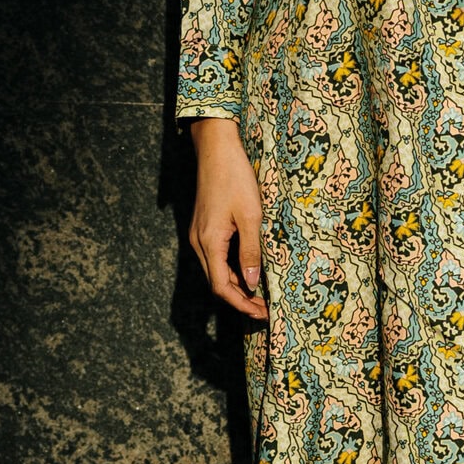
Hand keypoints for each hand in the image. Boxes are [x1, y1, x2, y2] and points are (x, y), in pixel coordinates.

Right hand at [187, 117, 268, 319]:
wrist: (216, 149)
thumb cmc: (235, 178)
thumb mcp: (251, 216)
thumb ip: (251, 252)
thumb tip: (252, 283)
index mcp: (208, 242)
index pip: (222, 287)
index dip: (242, 304)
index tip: (262, 313)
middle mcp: (198, 242)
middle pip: (217, 283)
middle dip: (241, 299)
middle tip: (265, 309)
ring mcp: (198, 235)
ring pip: (216, 270)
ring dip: (237, 285)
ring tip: (260, 295)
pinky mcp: (204, 227)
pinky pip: (216, 257)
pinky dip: (231, 269)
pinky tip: (248, 270)